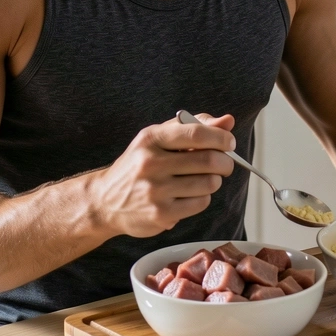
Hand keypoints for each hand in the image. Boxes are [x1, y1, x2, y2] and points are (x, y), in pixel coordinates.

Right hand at [88, 113, 236, 237]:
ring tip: (203, 179)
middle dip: (225, 162)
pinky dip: (202, 198)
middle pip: (209, 160)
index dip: (221, 138)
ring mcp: (155, 190)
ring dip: (214, 181)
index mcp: (151, 139)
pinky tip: (190, 194)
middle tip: (224, 164)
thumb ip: (193, 127)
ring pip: (209, 183)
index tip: (229, 142)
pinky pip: (200, 203)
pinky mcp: (161, 214)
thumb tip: (227, 121)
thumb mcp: (158, 138)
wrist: (105, 201)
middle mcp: (151, 163)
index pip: (196, 134)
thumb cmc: (138, 165)